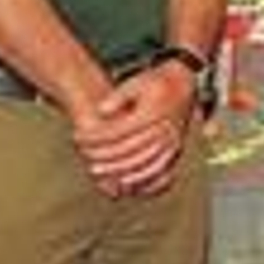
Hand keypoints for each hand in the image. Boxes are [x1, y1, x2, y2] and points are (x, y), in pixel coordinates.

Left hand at [73, 62, 196, 197]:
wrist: (185, 83)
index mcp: (151, 113)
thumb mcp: (136, 82)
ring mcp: (172, 141)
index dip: (95, 137)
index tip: (78, 137)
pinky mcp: (177, 148)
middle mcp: (163, 130)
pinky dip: (142, 179)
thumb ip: (117, 97)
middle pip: (128, 150)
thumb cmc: (157, 82)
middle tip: (85, 160)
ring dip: (118, 171)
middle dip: (103, 157)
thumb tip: (100, 111)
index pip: (117, 131)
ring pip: (142, 163)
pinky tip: (126, 182)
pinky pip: (160, 170)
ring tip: (98, 171)